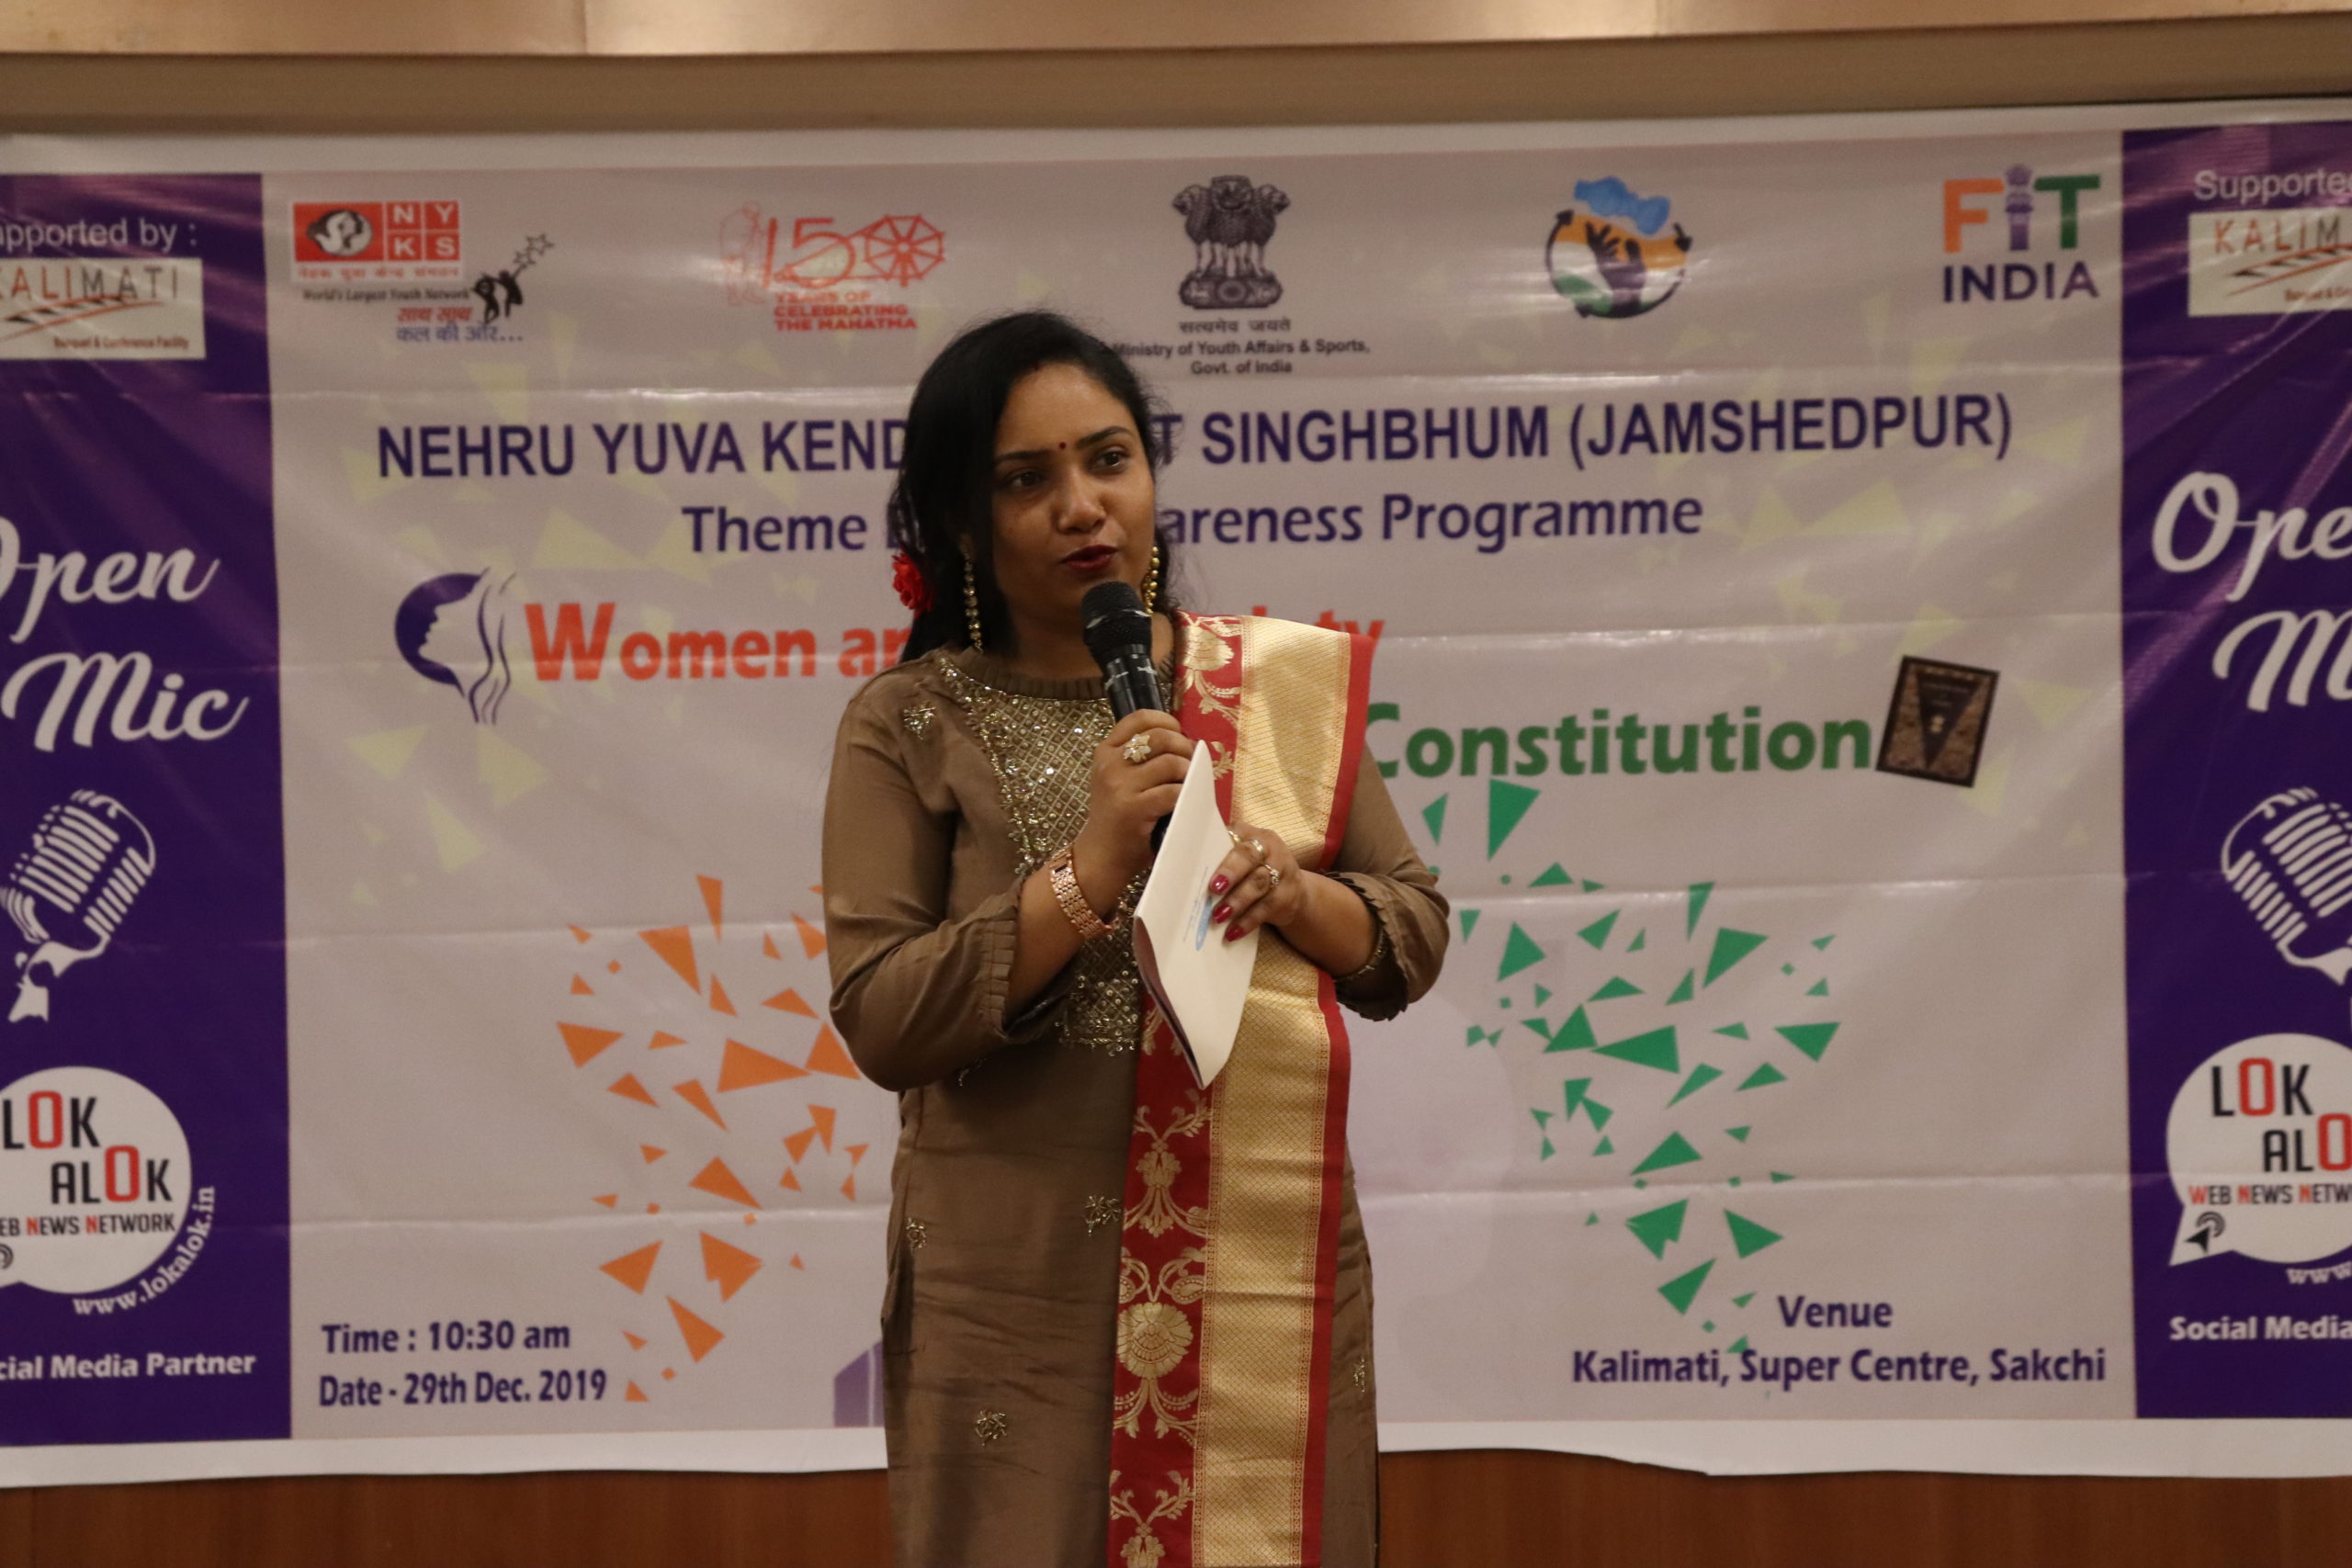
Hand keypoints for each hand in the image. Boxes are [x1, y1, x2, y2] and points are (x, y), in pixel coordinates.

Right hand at [1072, 710, 1194, 901]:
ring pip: (1170, 763)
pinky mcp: (1133, 809)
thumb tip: (1183, 741)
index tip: (1179, 733)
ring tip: (1189, 783)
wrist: (1099, 857)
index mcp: (1105, 751)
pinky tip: (1185, 802)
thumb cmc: (1116, 818)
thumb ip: (1139, 758)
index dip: (1166, 721)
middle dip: (1184, 747)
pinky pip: (1172, 791)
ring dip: (1188, 772)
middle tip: (1191, 763)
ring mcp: (1120, 786)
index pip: (1139, 718)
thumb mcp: (1117, 780)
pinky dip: (1186, 795)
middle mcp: (1109, 764)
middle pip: (1160, 737)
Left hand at [1207, 822, 1305, 942]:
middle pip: (1248, 857)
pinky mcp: (1287, 896)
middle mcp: (1268, 847)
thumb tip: (1180, 874)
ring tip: (1218, 916)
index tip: (1200, 862)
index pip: (1233, 835)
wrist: (1292, 890)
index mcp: (1250, 834)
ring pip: (1258, 884)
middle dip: (1230, 872)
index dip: (1218, 847)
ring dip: (1237, 901)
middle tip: (1213, 888)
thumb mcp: (1240, 858)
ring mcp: (1281, 871)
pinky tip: (1233, 932)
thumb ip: (1217, 860)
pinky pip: (1265, 908)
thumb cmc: (1252, 871)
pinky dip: (1247, 921)